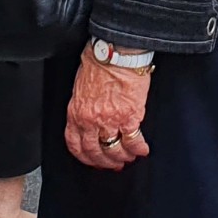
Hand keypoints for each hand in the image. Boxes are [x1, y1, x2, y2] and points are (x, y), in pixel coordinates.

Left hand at [65, 51, 150, 171]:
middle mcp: (91, 121)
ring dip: (122, 158)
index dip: (84, 156)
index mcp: (77, 112)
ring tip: (128, 158)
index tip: (92, 161)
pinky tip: (142, 150)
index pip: (75, 144)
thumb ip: (83, 105)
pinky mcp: (129, 117)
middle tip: (112, 165)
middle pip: (95, 152)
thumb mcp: (80, 85)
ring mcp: (110, 121)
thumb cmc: (99, 61)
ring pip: (114, 150)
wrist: (116, 52)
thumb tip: (89, 116)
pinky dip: (138, 149)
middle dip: (104, 162)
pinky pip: (133, 141)